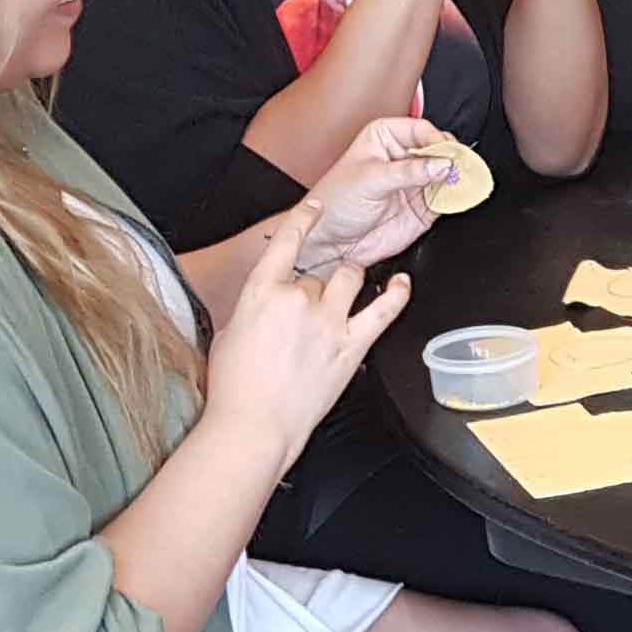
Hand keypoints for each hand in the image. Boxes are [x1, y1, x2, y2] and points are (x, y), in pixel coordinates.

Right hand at [204, 192, 413, 476]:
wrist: (254, 425)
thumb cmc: (236, 388)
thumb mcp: (230, 334)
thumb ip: (255, 310)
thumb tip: (268, 305)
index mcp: (261, 293)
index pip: (287, 241)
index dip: (304, 218)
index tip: (315, 206)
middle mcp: (297, 300)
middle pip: (316, 274)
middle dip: (313, 290)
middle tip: (304, 317)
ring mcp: (328, 322)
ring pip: (350, 277)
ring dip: (348, 280)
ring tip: (346, 288)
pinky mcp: (352, 345)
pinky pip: (384, 309)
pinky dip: (397, 293)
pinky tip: (401, 284)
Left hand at [296, 115, 470, 271]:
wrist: (328, 242)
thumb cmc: (335, 203)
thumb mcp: (369, 180)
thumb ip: (408, 172)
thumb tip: (441, 164)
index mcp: (386, 138)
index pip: (421, 130)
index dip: (437, 139)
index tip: (447, 152)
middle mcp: (404, 158)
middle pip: (440, 150)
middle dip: (452, 158)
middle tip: (458, 167)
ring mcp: (416, 183)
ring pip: (448, 174)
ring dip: (458, 178)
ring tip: (462, 181)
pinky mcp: (424, 207)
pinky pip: (448, 198)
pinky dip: (457, 197)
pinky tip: (458, 195)